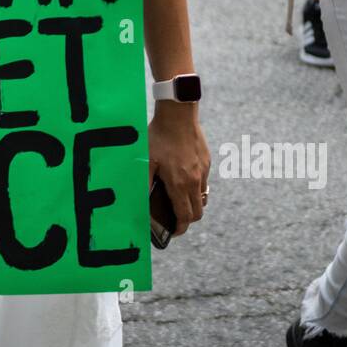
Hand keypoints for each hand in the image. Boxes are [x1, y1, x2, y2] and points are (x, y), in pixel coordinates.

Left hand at [149, 106, 210, 236]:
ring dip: (193, 204)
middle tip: (174, 219)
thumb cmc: (159, 137)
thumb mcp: (146, 161)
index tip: (173, 232)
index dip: (180, 229)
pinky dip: (196, 188)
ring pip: (203, 198)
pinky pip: (204, 182)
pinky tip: (182, 178)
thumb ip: (144, 184)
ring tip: (178, 200)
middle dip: (187, 220)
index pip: (186, 217)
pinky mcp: (206, 161)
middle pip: (198, 212)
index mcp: (180, 184)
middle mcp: (195, 180)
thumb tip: (139, 203)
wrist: (178, 114)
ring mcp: (203, 171)